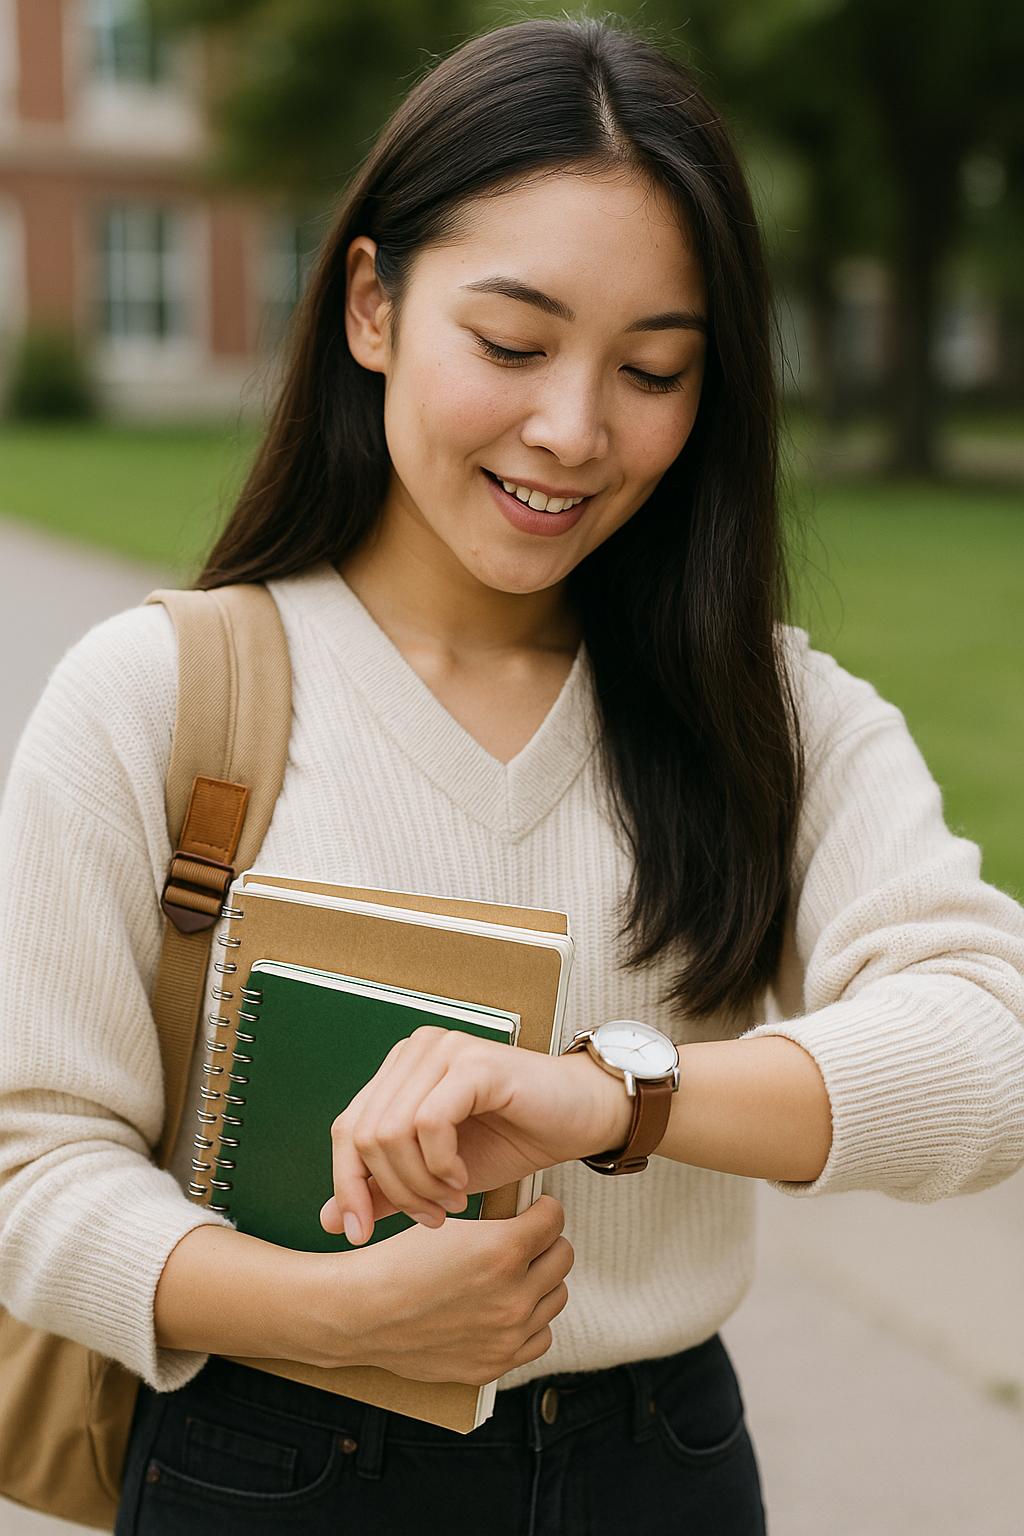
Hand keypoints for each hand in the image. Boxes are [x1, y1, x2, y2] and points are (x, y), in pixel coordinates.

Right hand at [313, 1194, 574, 1385]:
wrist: (364, 1313)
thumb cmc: (399, 1263)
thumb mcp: (451, 1225)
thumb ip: (500, 1225)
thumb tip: (531, 1219)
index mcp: (503, 1251)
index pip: (554, 1218)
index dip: (543, 1209)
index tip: (536, 1209)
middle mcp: (513, 1295)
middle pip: (563, 1256)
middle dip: (547, 1242)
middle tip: (527, 1240)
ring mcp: (508, 1334)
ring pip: (557, 1296)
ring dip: (542, 1281)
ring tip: (517, 1274)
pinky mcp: (496, 1362)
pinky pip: (540, 1336)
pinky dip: (531, 1321)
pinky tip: (508, 1308)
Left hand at [319, 1027, 629, 1244]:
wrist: (581, 1119)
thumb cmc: (513, 1139)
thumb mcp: (436, 1176)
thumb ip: (385, 1191)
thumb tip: (328, 1219)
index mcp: (399, 1071)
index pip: (347, 1130)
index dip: (346, 1186)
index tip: (359, 1235)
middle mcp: (415, 1051)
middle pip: (364, 1134)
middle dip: (393, 1192)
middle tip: (430, 1219)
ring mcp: (444, 1051)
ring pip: (392, 1132)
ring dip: (418, 1184)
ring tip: (450, 1203)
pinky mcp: (473, 1063)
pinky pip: (430, 1123)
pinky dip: (440, 1166)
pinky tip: (462, 1182)